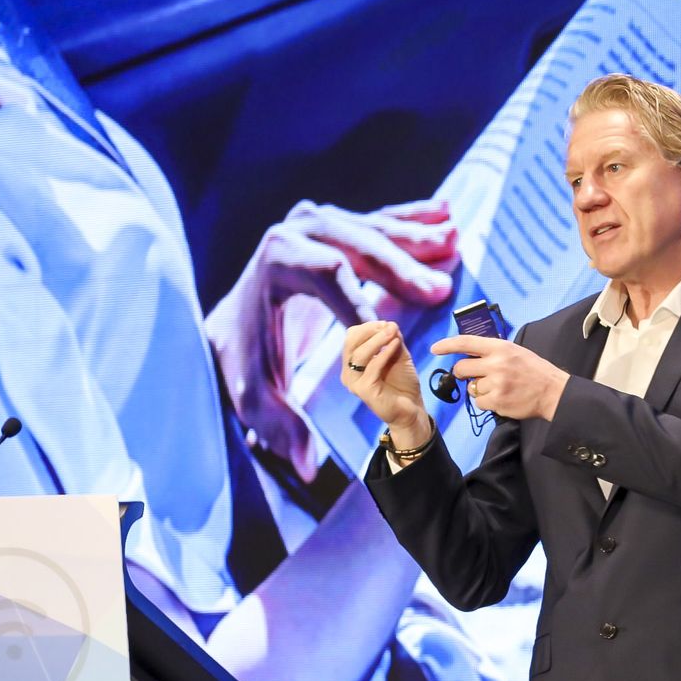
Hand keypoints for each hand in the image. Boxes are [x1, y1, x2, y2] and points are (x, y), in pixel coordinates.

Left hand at [209, 199, 456, 479]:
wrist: (229, 320)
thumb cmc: (245, 356)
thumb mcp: (255, 393)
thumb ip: (281, 425)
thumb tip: (308, 465)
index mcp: (277, 259)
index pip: (329, 276)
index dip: (364, 303)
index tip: (394, 334)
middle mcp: (297, 230)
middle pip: (359, 246)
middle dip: (401, 268)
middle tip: (438, 291)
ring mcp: (318, 221)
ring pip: (376, 229)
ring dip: (415, 241)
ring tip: (450, 247)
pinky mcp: (336, 223)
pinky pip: (381, 219)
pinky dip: (413, 218)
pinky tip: (444, 215)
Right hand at [341, 321, 432, 446]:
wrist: (411, 408)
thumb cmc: (402, 382)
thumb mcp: (398, 355)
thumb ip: (392, 340)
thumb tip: (389, 323)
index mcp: (353, 363)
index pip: (352, 337)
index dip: (368, 327)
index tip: (387, 324)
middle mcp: (349, 372)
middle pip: (351, 342)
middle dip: (370, 331)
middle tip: (389, 326)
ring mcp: (354, 382)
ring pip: (359, 354)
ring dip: (377, 340)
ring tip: (393, 332)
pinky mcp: (364, 390)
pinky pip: (372, 366)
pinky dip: (384, 353)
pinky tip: (396, 344)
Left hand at [435, 335, 569, 422]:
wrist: (553, 391)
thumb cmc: (534, 371)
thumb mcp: (515, 352)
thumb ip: (493, 352)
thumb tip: (469, 355)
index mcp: (500, 347)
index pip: (466, 342)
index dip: (447, 345)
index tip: (434, 349)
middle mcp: (496, 364)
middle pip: (461, 369)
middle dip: (462, 374)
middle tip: (472, 376)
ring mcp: (497, 383)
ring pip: (471, 388)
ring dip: (479, 390)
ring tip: (499, 388)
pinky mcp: (498, 401)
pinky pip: (479, 403)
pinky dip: (486, 403)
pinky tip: (501, 399)